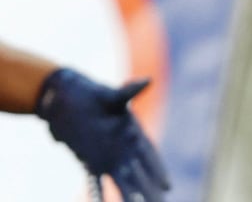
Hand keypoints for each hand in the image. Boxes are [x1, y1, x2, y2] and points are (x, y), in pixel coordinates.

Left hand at [35, 69, 170, 201]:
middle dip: (149, 191)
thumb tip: (147, 81)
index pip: (149, 155)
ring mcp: (108, 158)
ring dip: (129, 197)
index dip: (158, 170)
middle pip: (140, 174)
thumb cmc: (90, 94)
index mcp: (134, 133)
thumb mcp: (110, 95)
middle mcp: (124, 148)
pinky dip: (99, 195)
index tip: (167, 186)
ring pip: (122, 183)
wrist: (64, 100)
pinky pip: (97, 184)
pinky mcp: (90, 163)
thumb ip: (128, 92)